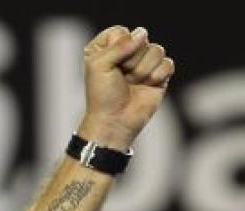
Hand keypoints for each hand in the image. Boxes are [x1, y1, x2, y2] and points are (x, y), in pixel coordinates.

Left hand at [78, 26, 174, 150]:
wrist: (114, 121)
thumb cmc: (102, 95)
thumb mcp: (99, 66)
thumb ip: (118, 45)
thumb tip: (142, 33)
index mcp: (106, 48)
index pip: (121, 32)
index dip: (118, 47)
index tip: (109, 65)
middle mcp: (126, 53)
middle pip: (141, 39)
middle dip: (131, 61)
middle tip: (122, 77)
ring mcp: (144, 63)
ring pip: (157, 50)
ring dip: (143, 70)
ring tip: (133, 83)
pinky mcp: (160, 75)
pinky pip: (168, 64)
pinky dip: (158, 76)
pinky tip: (148, 86)